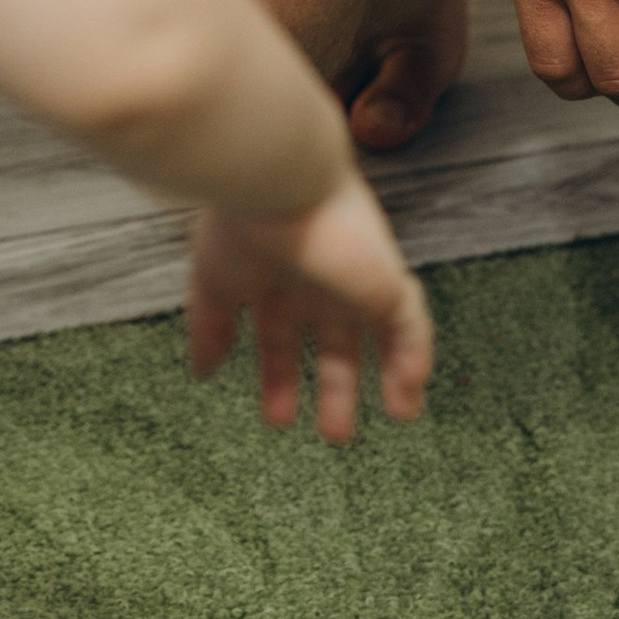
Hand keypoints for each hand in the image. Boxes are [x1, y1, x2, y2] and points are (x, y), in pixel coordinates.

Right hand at [187, 175, 434, 438]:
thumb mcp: (216, 283)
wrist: (276, 183)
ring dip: (393, 375)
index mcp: (279, 279)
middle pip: (338, 343)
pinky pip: (413, 320)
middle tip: (337, 435)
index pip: (283, 339)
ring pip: (385, 333)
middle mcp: (320, 280)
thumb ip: (211, 326)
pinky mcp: (386, 276)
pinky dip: (416, 353)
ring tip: (402, 415)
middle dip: (339, 388)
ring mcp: (357, 277)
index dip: (280, 379)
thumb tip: (202, 371)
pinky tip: (410, 388)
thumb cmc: (240, 223)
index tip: (278, 420)